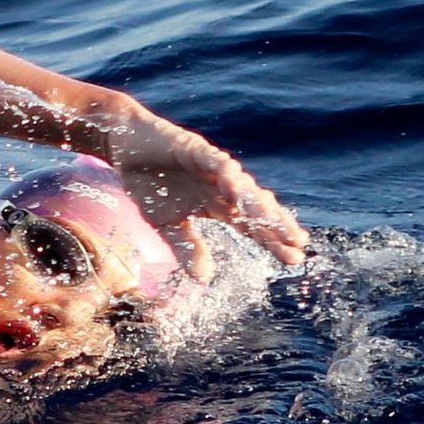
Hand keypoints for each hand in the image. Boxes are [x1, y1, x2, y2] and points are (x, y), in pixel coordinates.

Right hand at [108, 105, 308, 279]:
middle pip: (254, 207)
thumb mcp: (165, 223)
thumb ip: (186, 247)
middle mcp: (221, 185)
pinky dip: (225, 174)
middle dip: (276, 226)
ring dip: (257, 204)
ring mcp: (211, 166)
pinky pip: (214, 162)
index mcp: (217, 204)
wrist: (124, 143)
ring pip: (241, 186)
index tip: (294, 259)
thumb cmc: (148, 181)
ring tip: (276, 222)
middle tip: (299, 245)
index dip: (271, 240)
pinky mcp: (194, 149)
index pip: (250, 225)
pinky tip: (236, 187)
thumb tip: (204, 279)